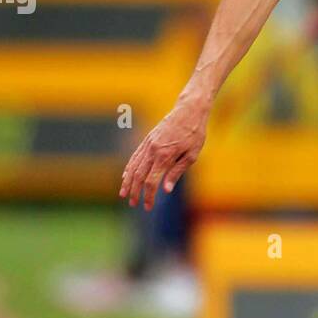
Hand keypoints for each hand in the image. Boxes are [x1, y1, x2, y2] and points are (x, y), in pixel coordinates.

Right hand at [120, 95, 208, 209]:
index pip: (151, 182)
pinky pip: (135, 156)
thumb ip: (177, 172)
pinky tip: (126, 176)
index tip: (147, 206)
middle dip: (134, 192)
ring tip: (123, 194)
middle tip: (133, 204)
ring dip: (127, 182)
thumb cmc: (194, 134)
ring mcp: (148, 144)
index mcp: (165, 156)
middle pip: (138, 176)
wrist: (189, 110)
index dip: (148, 196)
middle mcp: (153, 150)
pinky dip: (129, 167)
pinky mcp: (147, 140)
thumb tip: (165, 190)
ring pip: (133, 166)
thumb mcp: (191, 155)